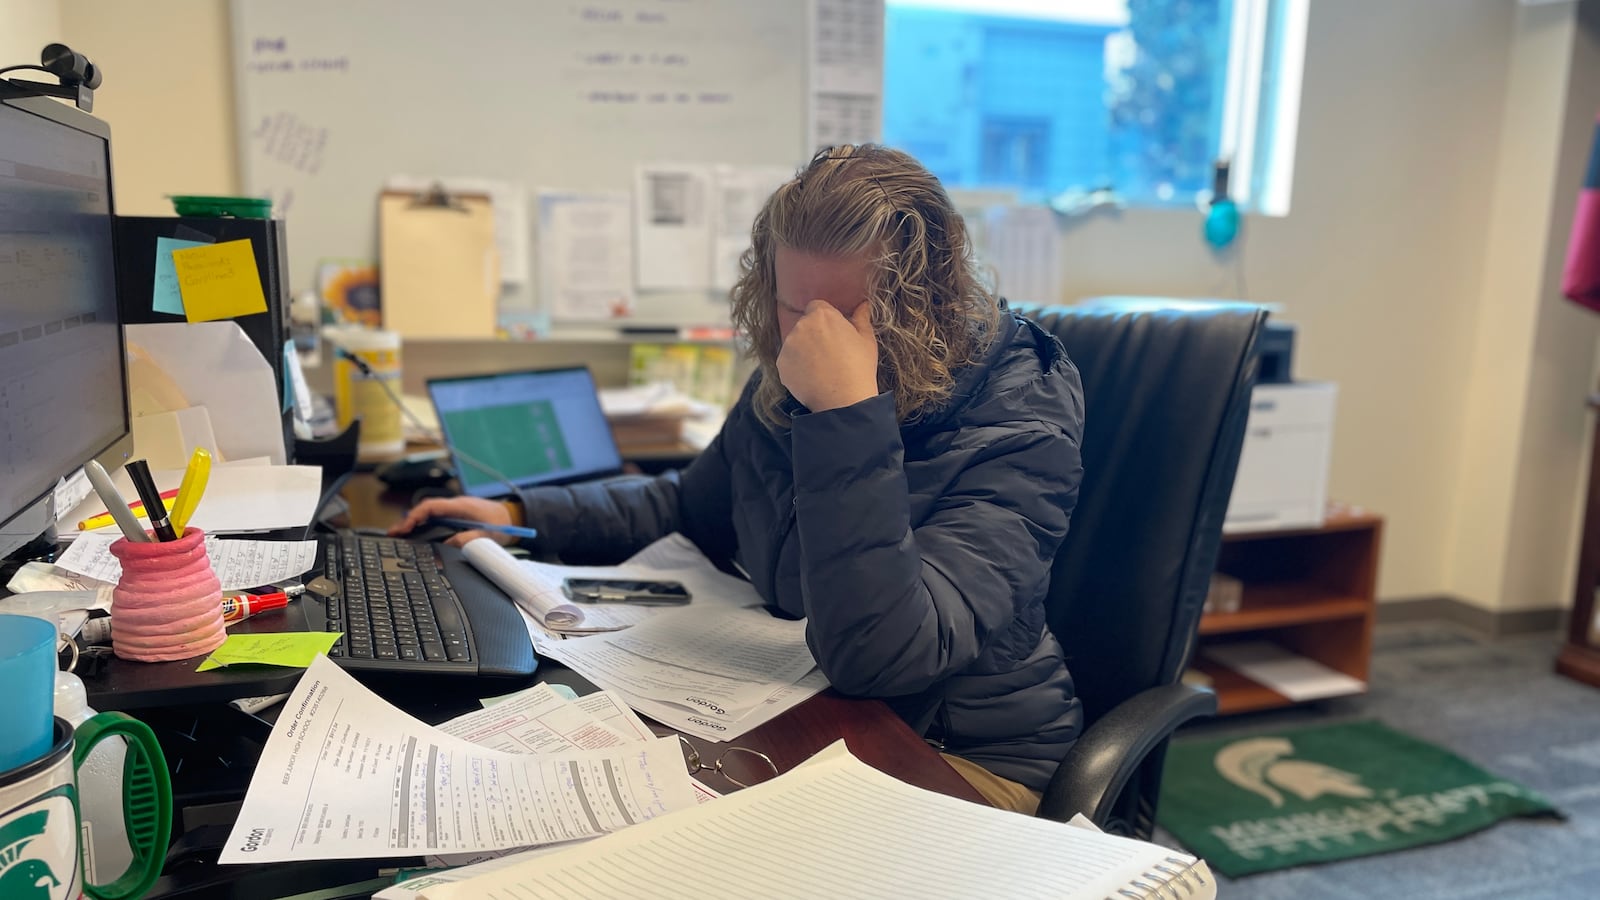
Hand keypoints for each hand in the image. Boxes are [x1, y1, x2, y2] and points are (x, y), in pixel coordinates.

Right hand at [390, 496, 514, 547]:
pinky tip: (415, 536)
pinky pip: (435, 520)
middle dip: (408, 521)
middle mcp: (454, 506)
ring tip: (398, 537)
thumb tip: (450, 545)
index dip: (415, 516)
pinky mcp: (456, 518)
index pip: (431, 507)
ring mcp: (454, 511)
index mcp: (460, 506)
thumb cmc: (502, 522)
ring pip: (428, 515)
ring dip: (414, 524)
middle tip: (393, 535)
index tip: (405, 527)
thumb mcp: (488, 533)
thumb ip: (470, 538)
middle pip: (425, 511)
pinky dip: (423, 526)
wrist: (514, 516)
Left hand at [776, 300, 878, 411]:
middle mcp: (801, 326)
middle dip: (814, 334)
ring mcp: (788, 345)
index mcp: (822, 315)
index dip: (825, 319)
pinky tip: (811, 378)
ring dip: (803, 350)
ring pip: (795, 343)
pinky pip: (788, 361)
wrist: (844, 401)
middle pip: (805, 325)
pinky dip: (796, 368)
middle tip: (828, 353)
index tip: (833, 333)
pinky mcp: (781, 364)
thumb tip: (863, 304)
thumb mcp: (867, 340)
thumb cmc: (859, 368)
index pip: (817, 307)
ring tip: (820, 368)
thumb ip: (862, 318)